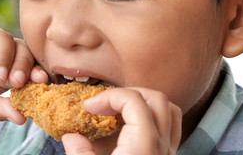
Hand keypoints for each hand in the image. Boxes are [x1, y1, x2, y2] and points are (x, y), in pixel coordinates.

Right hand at [62, 88, 181, 154]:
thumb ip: (80, 153)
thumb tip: (72, 136)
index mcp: (143, 146)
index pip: (134, 100)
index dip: (108, 96)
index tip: (89, 106)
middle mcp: (161, 147)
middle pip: (156, 99)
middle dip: (128, 93)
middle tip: (105, 104)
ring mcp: (167, 153)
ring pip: (169, 111)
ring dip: (144, 103)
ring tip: (120, 111)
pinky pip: (170, 128)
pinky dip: (153, 117)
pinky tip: (132, 127)